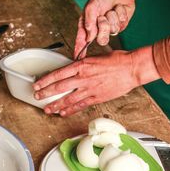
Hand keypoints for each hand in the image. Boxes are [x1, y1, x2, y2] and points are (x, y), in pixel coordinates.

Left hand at [33, 46, 159, 116]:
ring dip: (56, 105)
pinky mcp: (97, 97)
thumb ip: (83, 64)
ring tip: (47, 109)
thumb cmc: (117, 60)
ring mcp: (90, 89)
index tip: (38, 84)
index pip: (58, 74)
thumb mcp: (95, 57)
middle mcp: (84, 77)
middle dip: (46, 93)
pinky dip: (71, 110)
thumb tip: (74, 68)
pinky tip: (63, 113)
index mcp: (82, 65)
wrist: (132, 68)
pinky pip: (81, 105)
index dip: (46, 80)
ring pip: (68, 98)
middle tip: (37, 97)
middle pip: (60, 87)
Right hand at [74, 0, 134, 58]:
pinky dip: (119, 14)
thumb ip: (89, 21)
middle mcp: (97, 29)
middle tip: (102, 17)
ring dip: (112, 18)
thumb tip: (90, 37)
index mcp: (87, 25)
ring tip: (110, 10)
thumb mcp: (91, 6)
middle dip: (103, 28)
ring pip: (112, 32)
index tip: (77, 59)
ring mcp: (109, 29)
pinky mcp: (119, 26)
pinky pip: (120, 25)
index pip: (81, 41)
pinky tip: (117, 9)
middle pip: (101, 40)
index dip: (79, 51)